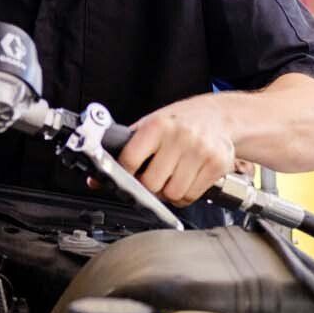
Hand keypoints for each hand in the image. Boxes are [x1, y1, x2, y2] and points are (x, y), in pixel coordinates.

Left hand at [115, 96, 235, 205]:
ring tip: (171, 177)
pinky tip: (186, 180)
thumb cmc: (180, 122)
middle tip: (153, 178)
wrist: (219, 116)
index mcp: (157, 125)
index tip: (127, 176)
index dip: (125, 174)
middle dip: (149, 187)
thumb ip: (125, 152)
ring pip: (172, 194)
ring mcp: (200, 151)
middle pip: (151, 184)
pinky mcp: (217, 164)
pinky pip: (191, 196)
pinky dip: (185, 195)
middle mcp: (180, 136)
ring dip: (168, 193)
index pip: (129, 161)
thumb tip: (95, 181)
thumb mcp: (150, 127)